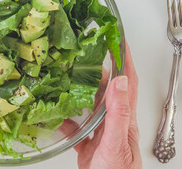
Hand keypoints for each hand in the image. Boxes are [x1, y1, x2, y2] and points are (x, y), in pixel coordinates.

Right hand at [62, 43, 140, 168]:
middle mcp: (112, 119)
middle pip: (106, 88)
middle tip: (81, 54)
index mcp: (123, 115)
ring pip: (90, 104)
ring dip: (78, 90)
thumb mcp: (115, 140)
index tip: (117, 38)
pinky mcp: (88, 142)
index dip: (125, 58)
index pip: (128, 79)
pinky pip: (75, 125)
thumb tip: (118, 81)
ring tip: (65, 76)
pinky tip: (53, 113)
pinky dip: (64, 117)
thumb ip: (117, 112)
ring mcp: (100, 131)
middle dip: (96, 68)